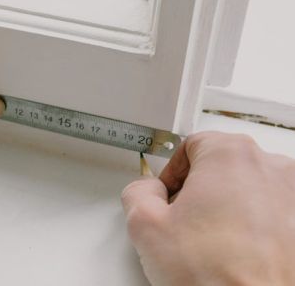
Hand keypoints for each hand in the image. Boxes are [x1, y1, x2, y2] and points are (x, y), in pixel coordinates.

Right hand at [121, 132, 294, 284]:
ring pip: (250, 190)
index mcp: (230, 155)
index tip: (167, 197)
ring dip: (230, 209)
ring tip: (213, 245)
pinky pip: (273, 214)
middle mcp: (270, 168)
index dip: (172, 172)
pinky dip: (256, 228)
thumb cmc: (217, 275)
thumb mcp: (145, 226)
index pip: (192, 145)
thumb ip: (137, 192)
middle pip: (223, 164)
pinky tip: (238, 254)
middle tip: (185, 223)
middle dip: (201, 190)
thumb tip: (146, 193)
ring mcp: (294, 196)